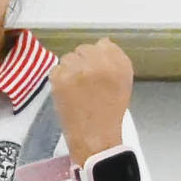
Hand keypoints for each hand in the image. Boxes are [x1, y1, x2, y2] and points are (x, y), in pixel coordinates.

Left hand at [49, 39, 133, 159]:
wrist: (95, 137)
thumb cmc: (110, 114)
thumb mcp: (123, 83)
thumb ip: (115, 59)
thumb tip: (103, 42)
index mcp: (118, 63)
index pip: (103, 44)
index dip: (97, 58)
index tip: (95, 70)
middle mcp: (98, 62)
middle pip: (84, 49)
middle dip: (83, 63)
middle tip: (84, 83)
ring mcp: (78, 69)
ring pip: (68, 58)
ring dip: (70, 70)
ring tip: (76, 90)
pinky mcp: (60, 77)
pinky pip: (56, 69)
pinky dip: (59, 80)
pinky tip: (67, 93)